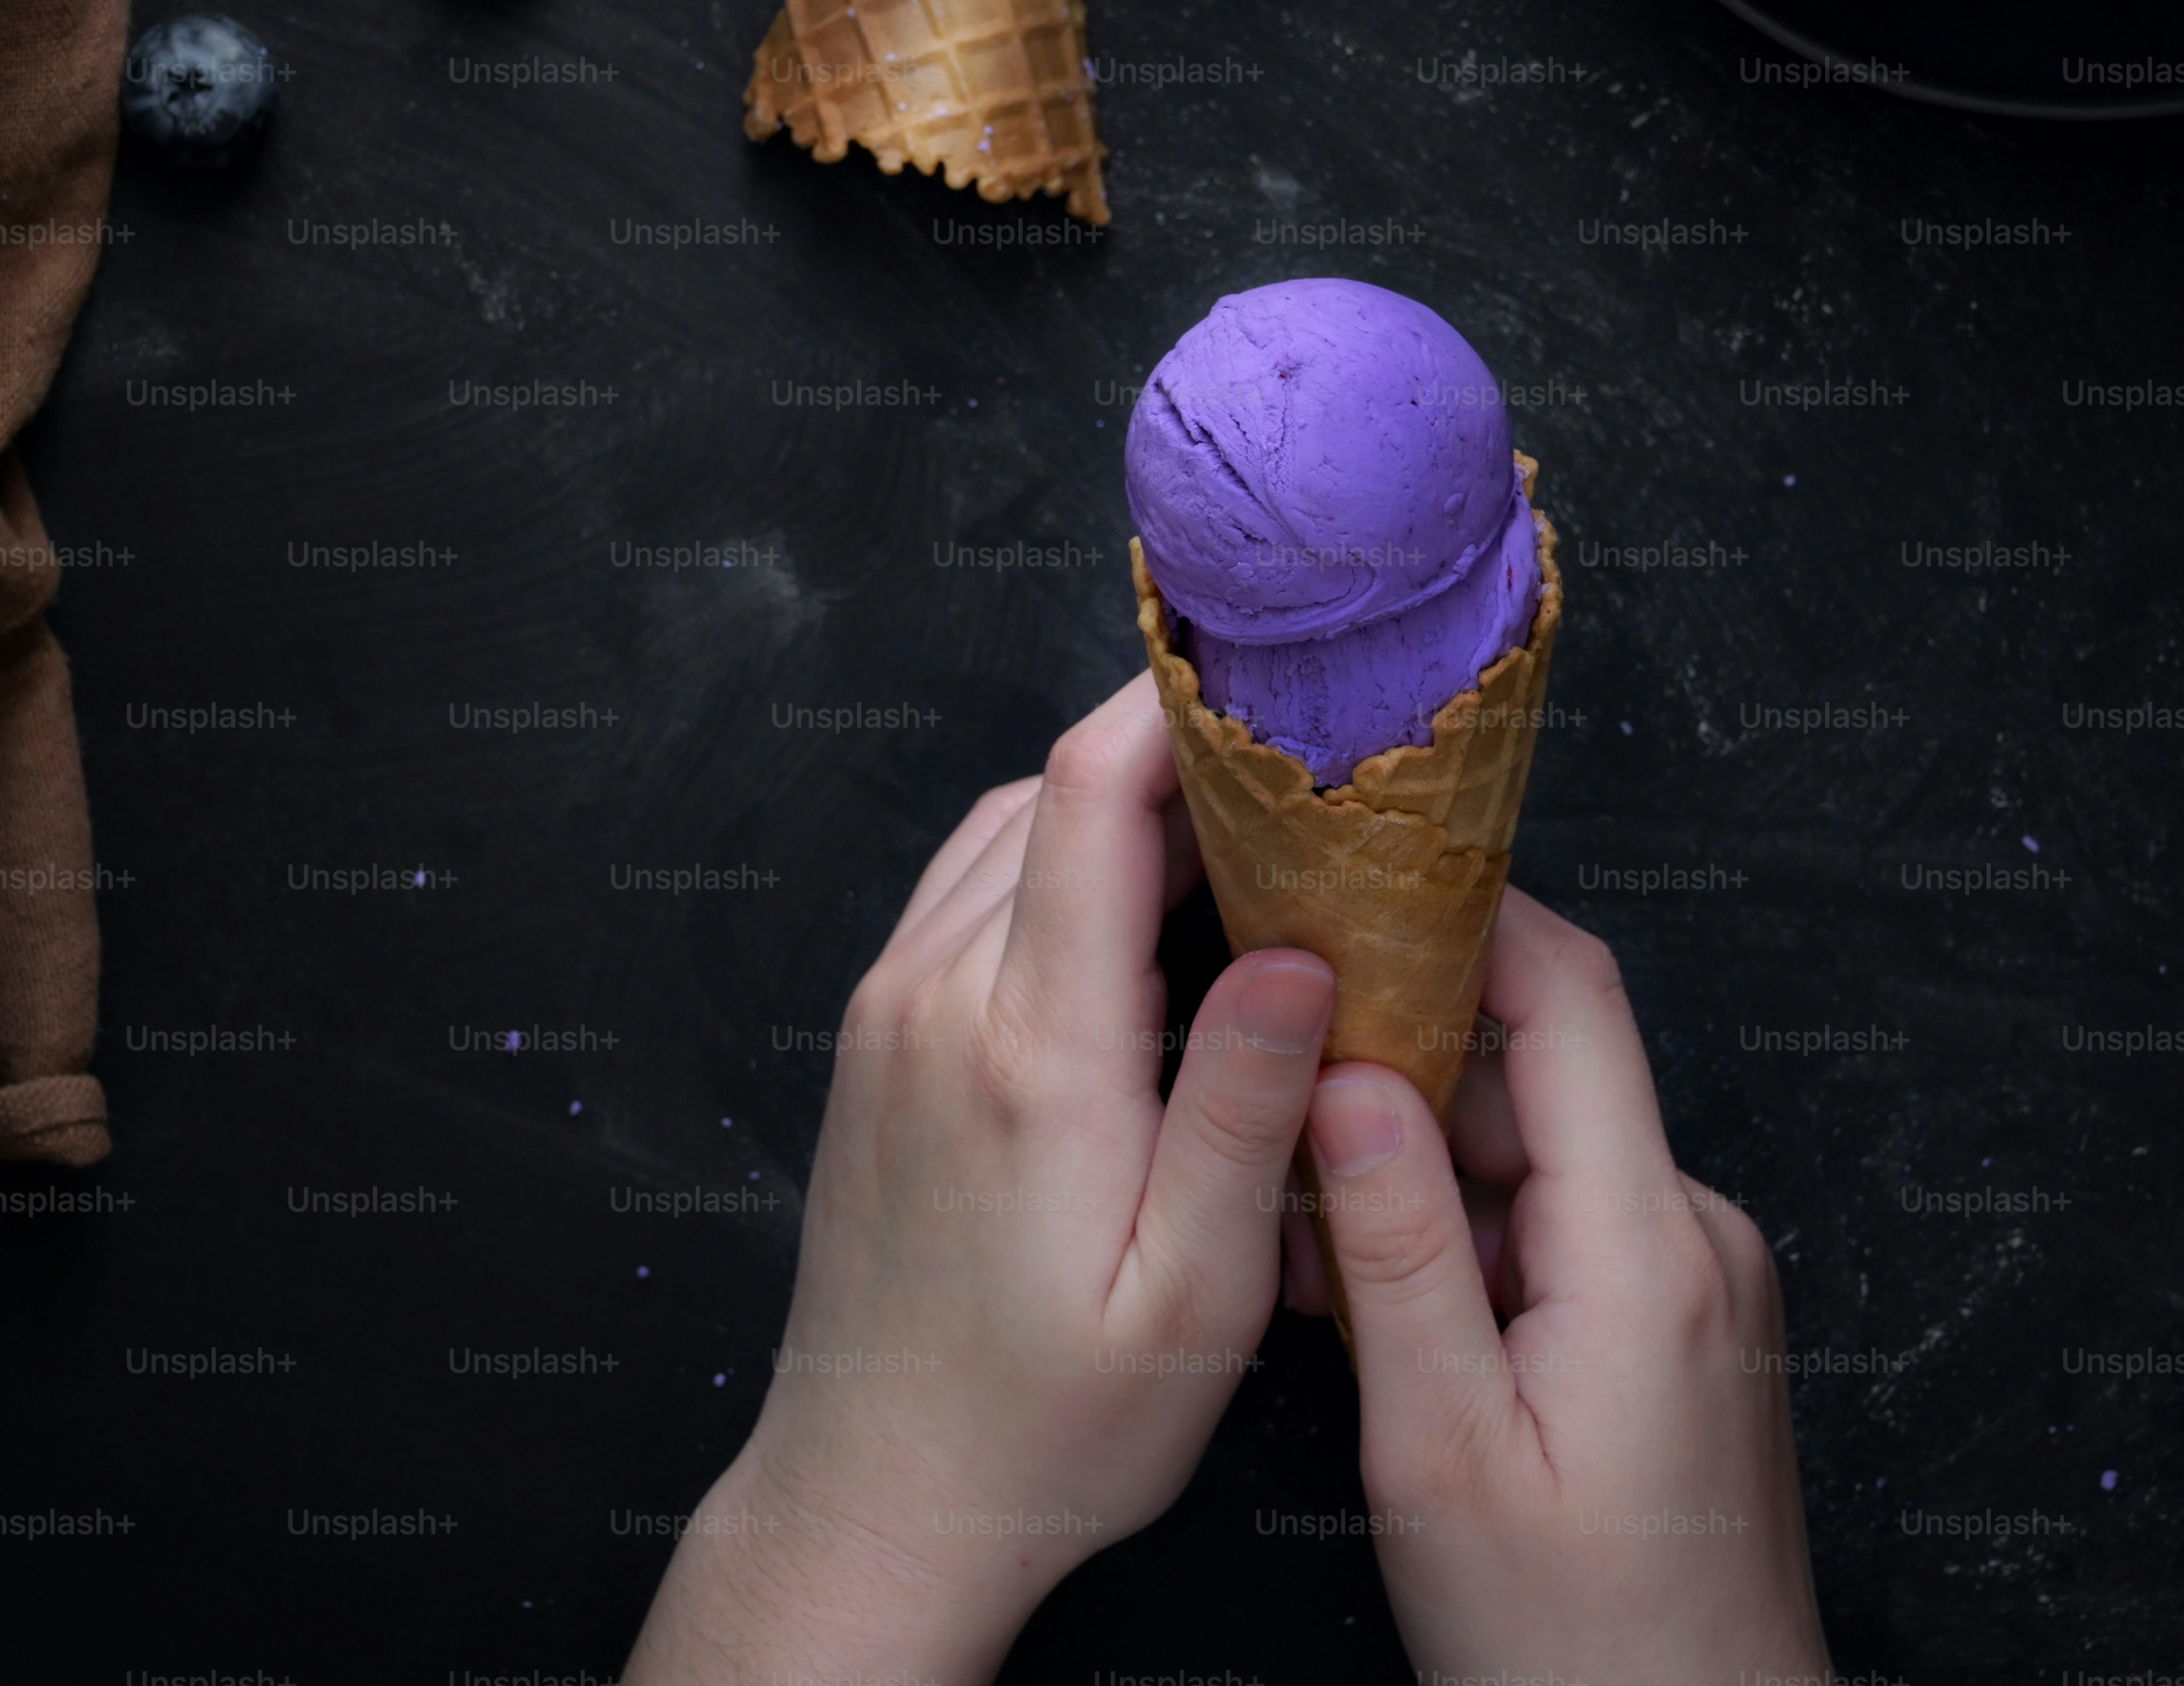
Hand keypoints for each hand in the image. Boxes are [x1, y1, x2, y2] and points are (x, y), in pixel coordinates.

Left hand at [626, 671, 1333, 1685]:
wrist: (879, 1498)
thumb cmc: (1048, 1427)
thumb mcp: (1190, 1292)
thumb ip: (1245, 1104)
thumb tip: (1306, 949)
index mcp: (1027, 1049)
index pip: (1089, 793)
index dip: (1182, 706)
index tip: (1282, 684)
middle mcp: (935, 1001)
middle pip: (1053, 792)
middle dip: (1179, 758)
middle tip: (1306, 780)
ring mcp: (888, 1013)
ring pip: (1008, 832)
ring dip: (1118, 814)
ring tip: (1244, 848)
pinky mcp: (877, 1041)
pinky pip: (970, 896)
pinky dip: (1059, 870)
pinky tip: (1146, 926)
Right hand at [1304, 890, 1833, 1684]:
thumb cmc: (1575, 1645)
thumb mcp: (1444, 1448)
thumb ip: (1396, 1248)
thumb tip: (1344, 1069)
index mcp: (1646, 1247)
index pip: (1567, 995)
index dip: (1458, 912)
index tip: (1342, 878)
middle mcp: (1688, 1235)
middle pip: (1538, 1066)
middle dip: (1393, 1060)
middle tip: (1258, 1082)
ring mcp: (1685, 1280)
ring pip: (1528, 1152)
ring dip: (1408, 1165)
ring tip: (1287, 1227)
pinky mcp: (1664, 1326)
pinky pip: (1549, 1226)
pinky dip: (1451, 1236)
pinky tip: (1358, 1295)